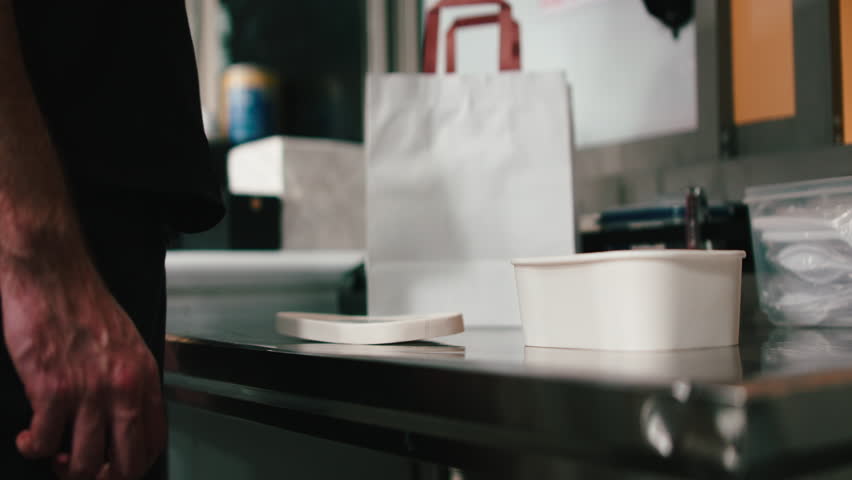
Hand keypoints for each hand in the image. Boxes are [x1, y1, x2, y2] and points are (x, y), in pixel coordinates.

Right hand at [1, 256, 166, 479]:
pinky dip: (33, 448)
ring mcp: (88, 391)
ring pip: (82, 463)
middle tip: (82, 473)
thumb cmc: (84, 305)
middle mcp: (122, 387)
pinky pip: (44, 443)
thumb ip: (130, 382)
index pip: (154, 441)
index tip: (115, 467)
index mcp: (143, 377)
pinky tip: (30, 436)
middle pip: (124, 463)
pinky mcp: (51, 389)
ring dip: (63, 468)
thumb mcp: (126, 344)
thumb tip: (126, 418)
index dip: (133, 465)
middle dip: (102, 479)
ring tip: (52, 453)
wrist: (53, 274)